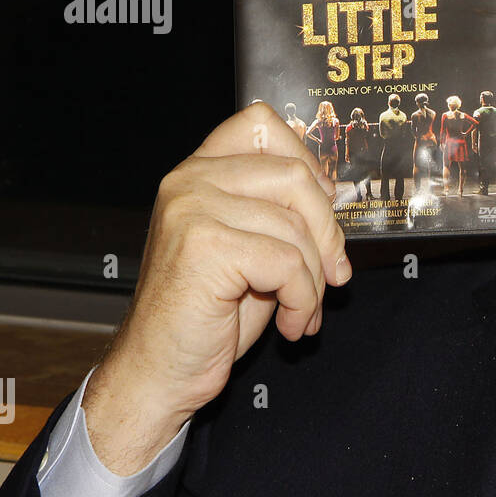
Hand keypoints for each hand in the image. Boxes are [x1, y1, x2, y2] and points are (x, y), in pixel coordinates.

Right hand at [84, 102, 348, 473]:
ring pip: (296, 228)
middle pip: (295, 177)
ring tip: (300, 311)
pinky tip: (288, 324)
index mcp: (199, 172)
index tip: (323, 207)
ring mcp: (192, 209)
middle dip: (328, 233)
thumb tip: (333, 191)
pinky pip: (288, 263)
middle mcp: (189, 180)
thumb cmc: (208, 316)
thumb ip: (281, 210)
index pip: (262, 123)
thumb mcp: (252, 248)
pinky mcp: (204, 246)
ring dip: (315, 280)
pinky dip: (302, 300)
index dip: (307, 161)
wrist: (161, 373)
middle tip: (333, 276)